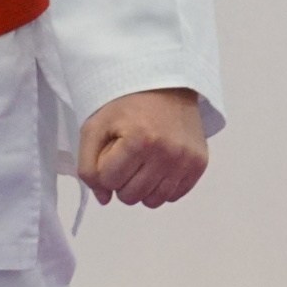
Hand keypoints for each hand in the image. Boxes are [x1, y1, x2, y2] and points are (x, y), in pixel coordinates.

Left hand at [76, 87, 208, 207]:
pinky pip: (173, 196)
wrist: (168, 84)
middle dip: (122, 180)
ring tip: (143, 162)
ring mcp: (186, 160)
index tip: (113, 148)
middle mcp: (167, 153)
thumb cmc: (127, 104)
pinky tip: (159, 165)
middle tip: (128, 156)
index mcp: (139, 140)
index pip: (108, 181)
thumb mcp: (95, 126)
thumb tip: (104, 199)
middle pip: (130, 196)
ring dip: (142, 187)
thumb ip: (88, 166)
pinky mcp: (199, 164)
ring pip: (152, 202)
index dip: (105, 167)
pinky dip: (162, 186)